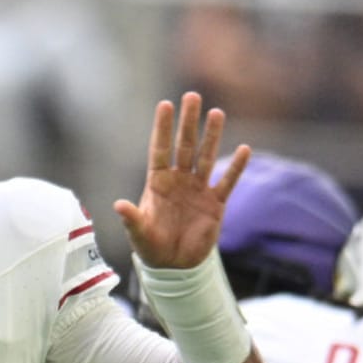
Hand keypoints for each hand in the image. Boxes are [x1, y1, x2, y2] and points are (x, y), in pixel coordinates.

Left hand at [114, 91, 249, 269]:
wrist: (174, 266)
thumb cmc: (151, 247)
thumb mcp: (138, 233)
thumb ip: (131, 218)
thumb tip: (118, 205)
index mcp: (158, 183)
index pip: (159, 150)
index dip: (162, 128)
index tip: (164, 104)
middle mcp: (179, 181)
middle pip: (184, 146)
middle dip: (188, 123)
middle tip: (192, 96)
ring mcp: (198, 190)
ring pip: (206, 157)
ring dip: (212, 136)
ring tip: (216, 113)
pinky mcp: (215, 204)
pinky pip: (227, 182)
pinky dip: (235, 167)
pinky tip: (244, 149)